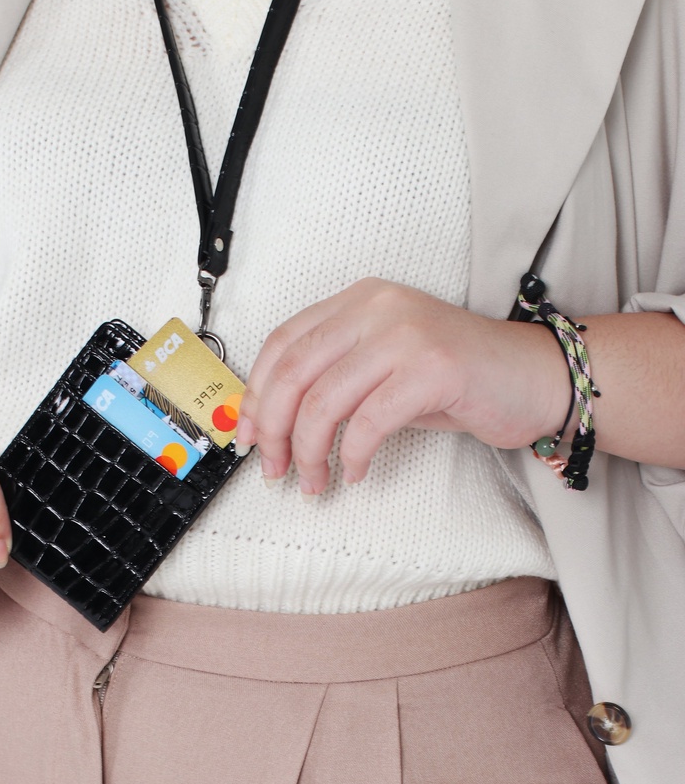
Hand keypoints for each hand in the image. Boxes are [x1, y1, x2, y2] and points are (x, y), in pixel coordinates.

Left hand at [235, 278, 568, 494]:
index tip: (248, 437)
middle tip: (274, 469)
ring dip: (310, 452)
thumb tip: (273, 424)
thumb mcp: (380, 371)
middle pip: (294, 373)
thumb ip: (331, 383)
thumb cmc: (454, 380)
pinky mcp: (433, 366)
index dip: (257, 395)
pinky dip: (352, 456)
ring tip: (314, 481)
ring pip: (324, 401)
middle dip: (274, 430)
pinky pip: (368, 421)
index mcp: (356, 302)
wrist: (534, 377)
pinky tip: (356, 472)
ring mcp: (405, 333)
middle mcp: (376, 307)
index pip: (282, 344)